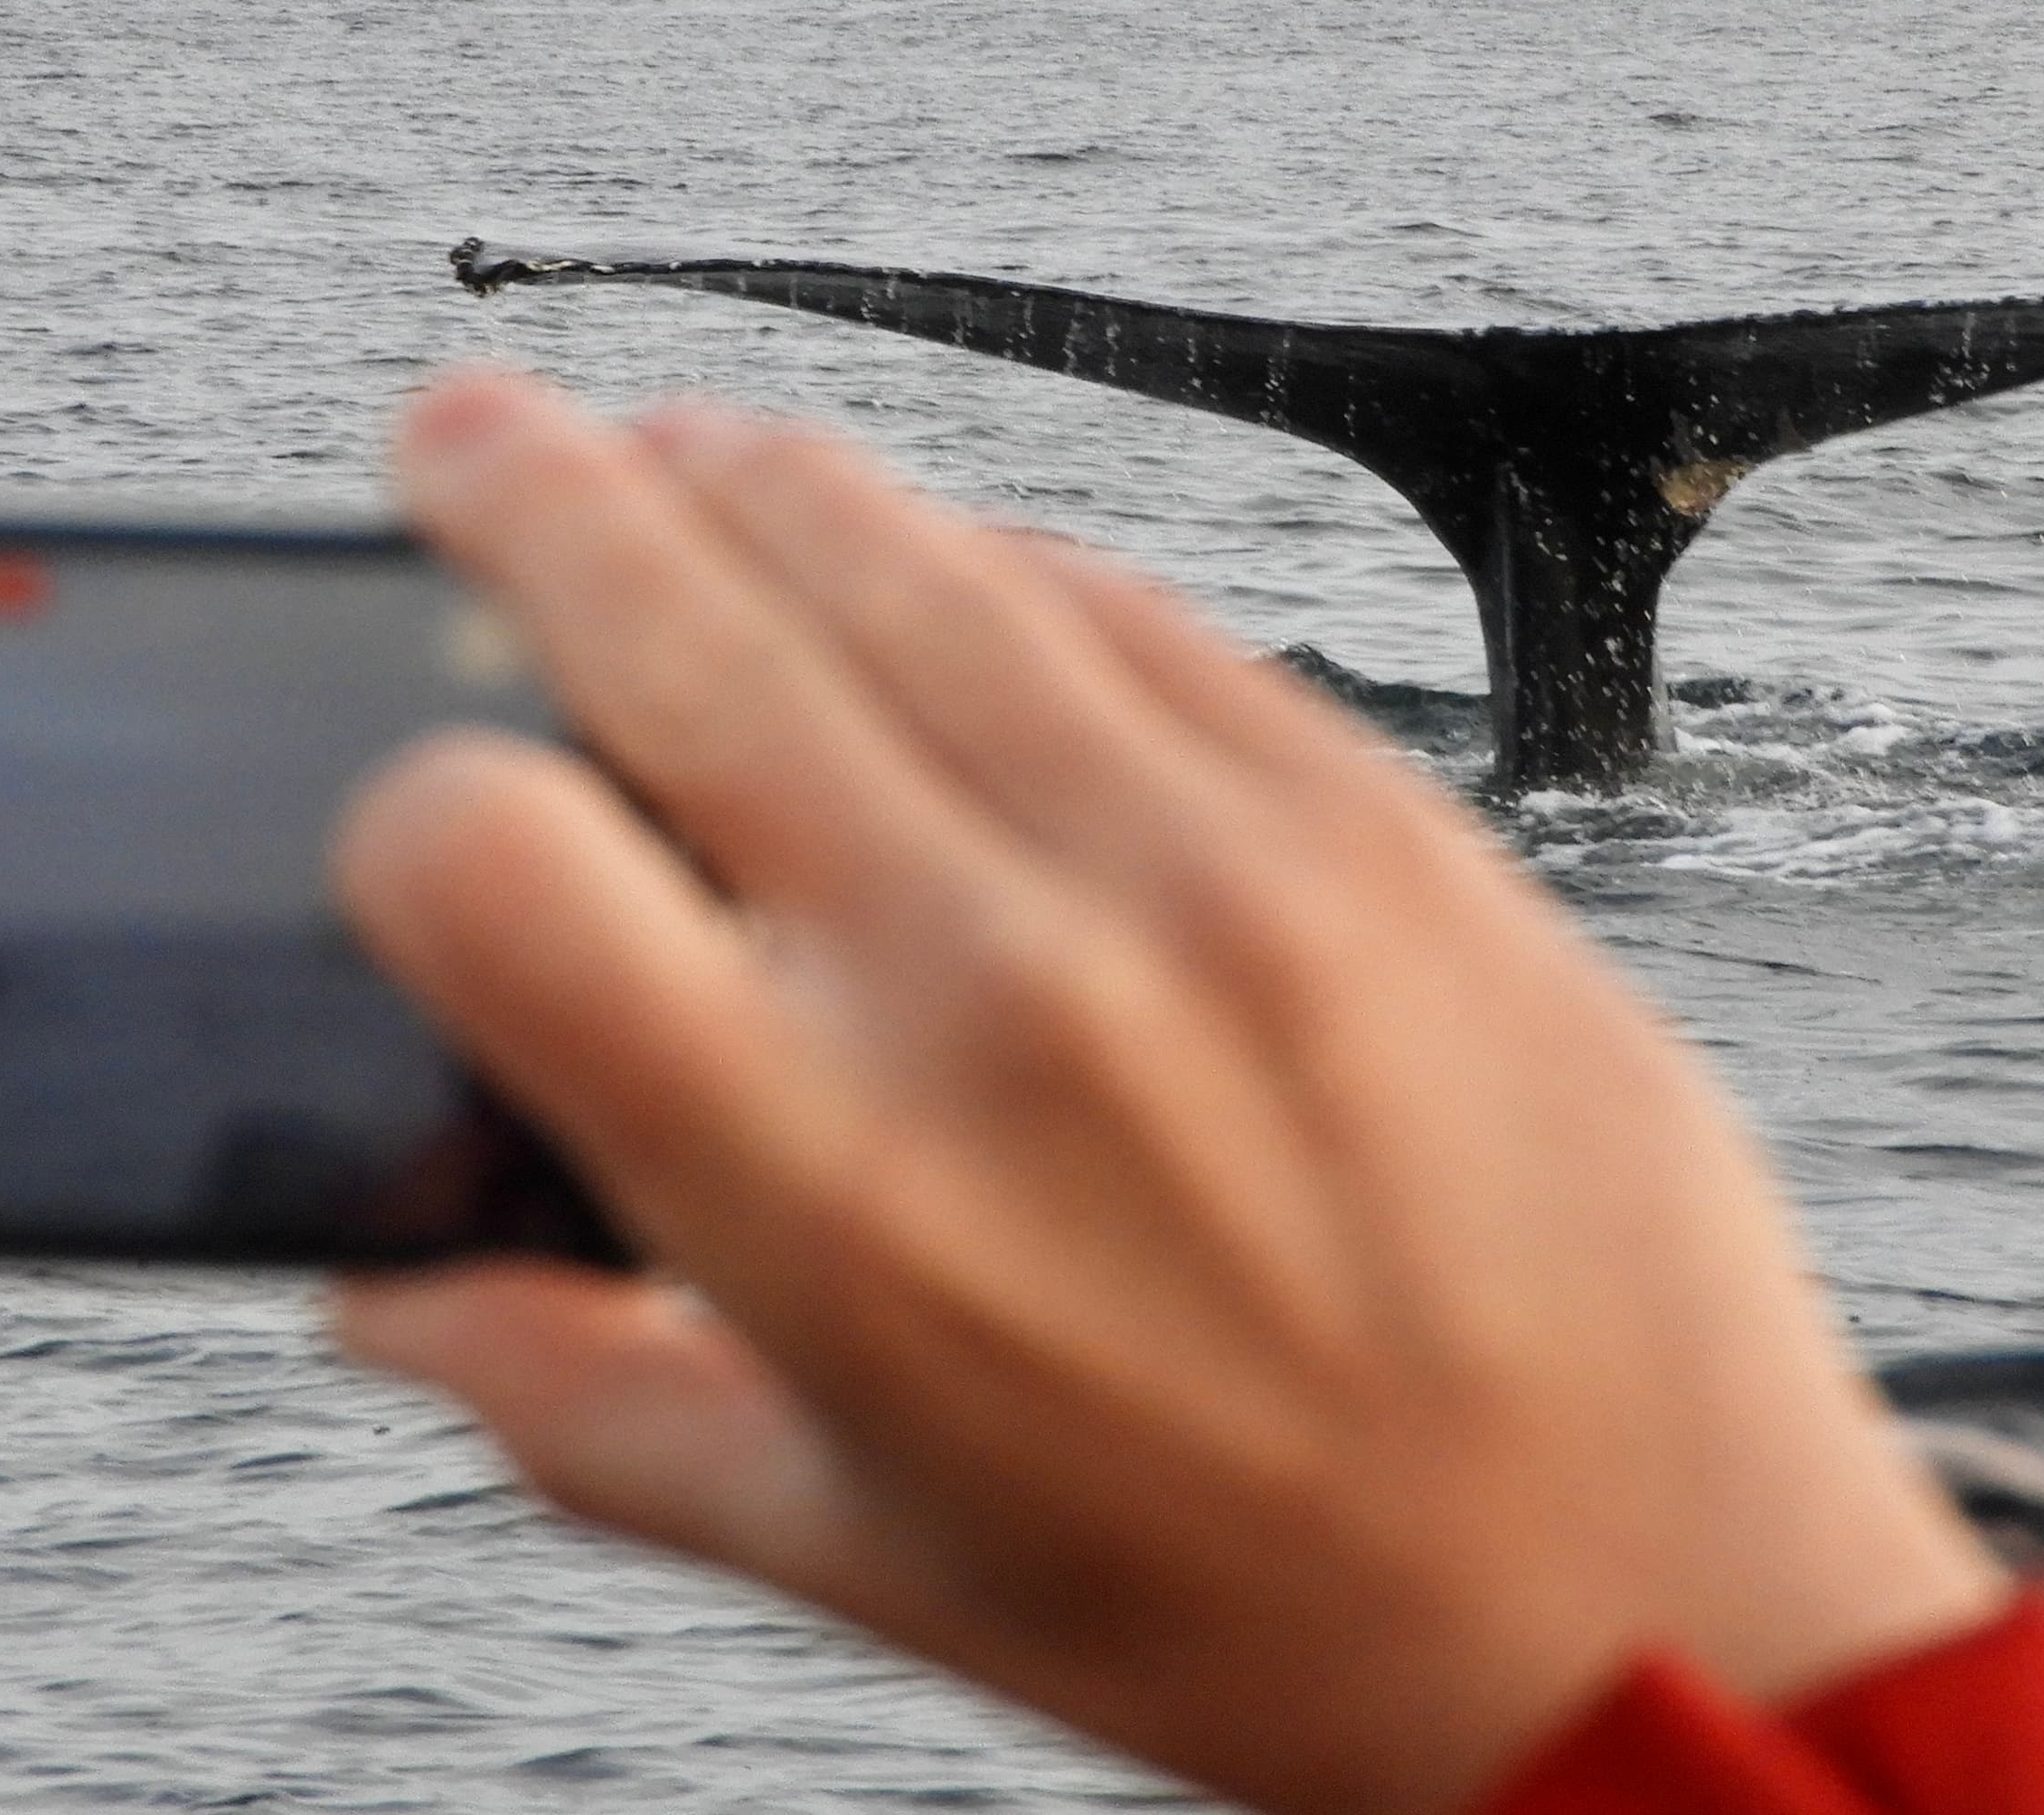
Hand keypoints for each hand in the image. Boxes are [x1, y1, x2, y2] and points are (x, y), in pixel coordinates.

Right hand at [326, 371, 2003, 1814]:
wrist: (1650, 1596)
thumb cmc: (1264, 1606)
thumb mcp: (868, 1556)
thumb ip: (589, 1403)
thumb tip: (393, 1293)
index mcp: (832, 1191)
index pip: (490, 863)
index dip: (407, 809)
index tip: (430, 815)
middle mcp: (1005, 986)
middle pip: (687, 623)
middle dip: (530, 496)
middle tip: (474, 436)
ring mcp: (1208, 871)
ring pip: (916, 562)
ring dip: (762, 478)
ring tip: (682, 452)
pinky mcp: (1376, 817)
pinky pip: (1138, 613)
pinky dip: (1006, 559)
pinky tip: (953, 558)